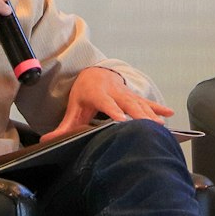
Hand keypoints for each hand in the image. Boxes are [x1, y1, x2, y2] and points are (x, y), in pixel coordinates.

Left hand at [37, 66, 173, 144]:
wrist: (94, 73)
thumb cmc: (84, 93)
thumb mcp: (72, 108)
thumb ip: (62, 127)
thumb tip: (44, 142)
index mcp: (99, 95)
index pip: (107, 104)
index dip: (115, 112)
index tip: (122, 121)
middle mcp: (116, 93)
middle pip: (129, 104)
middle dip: (139, 116)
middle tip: (148, 128)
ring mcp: (127, 94)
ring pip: (141, 104)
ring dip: (151, 115)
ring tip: (160, 127)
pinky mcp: (134, 96)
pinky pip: (148, 102)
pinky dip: (159, 108)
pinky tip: (169, 114)